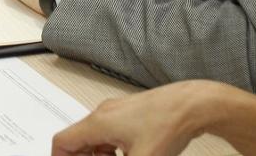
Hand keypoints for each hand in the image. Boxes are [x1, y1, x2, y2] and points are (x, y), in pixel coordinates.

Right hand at [51, 81, 217, 155]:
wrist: (192, 105)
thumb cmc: (168, 125)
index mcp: (98, 123)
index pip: (62, 141)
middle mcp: (103, 114)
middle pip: (78, 140)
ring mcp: (117, 112)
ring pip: (95, 138)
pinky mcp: (130, 114)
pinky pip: (110, 134)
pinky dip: (110, 150)